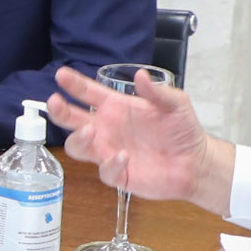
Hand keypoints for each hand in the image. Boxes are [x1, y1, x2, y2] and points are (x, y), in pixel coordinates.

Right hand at [43, 65, 231, 209]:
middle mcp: (107, 129)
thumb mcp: (176, 103)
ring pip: (78, 147)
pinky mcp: (118, 175)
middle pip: (71, 120)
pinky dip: (110, 164)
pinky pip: (104, 171)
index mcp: (116, 108)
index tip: (61, 75)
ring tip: (90, 131)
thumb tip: (140, 76)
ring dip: (78, 138)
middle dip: (59, 111)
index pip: (88, 93)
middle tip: (55, 102)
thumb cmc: (183, 130)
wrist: (195, 162)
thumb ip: (157, 91)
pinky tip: (124, 156)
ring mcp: (108, 152)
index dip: (73, 84)